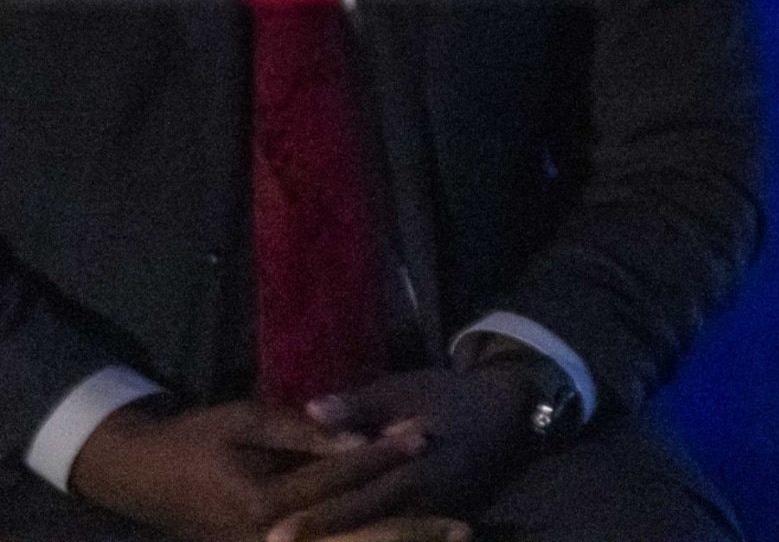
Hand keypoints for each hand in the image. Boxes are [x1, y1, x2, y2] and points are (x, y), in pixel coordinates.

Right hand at [65, 397, 422, 541]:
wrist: (144, 477)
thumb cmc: (197, 438)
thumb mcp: (247, 420)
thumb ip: (305, 432)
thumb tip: (362, 437)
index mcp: (261, 503)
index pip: (336, 478)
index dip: (382, 455)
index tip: (425, 435)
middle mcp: (267, 540)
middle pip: (351, 539)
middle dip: (408, 533)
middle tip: (463, 529)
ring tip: (452, 541)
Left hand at [257, 367, 536, 541]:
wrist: (503, 414)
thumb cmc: (447, 397)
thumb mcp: (407, 389)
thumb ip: (360, 404)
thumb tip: (311, 410)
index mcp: (422, 466)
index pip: (363, 497)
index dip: (321, 515)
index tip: (276, 531)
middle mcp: (427, 500)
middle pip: (366, 526)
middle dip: (320, 537)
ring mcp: (433, 515)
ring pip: (381, 536)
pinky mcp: (433, 520)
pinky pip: (394, 535)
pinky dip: (363, 538)